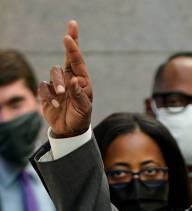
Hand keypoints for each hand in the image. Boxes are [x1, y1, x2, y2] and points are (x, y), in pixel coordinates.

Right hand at [39, 20, 92, 137]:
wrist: (69, 130)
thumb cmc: (80, 117)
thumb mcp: (83, 107)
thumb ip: (78, 94)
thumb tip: (74, 80)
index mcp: (82, 80)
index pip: (78, 61)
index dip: (74, 47)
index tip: (69, 36)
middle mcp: (70, 78)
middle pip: (67, 57)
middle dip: (69, 44)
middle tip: (67, 37)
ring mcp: (57, 84)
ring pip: (54, 72)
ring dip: (57, 83)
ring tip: (62, 96)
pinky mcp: (46, 91)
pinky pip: (44, 87)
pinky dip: (49, 95)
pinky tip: (55, 105)